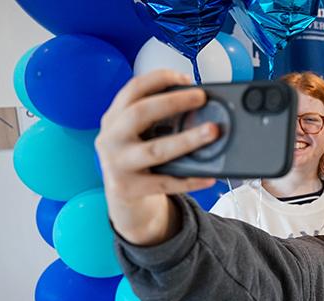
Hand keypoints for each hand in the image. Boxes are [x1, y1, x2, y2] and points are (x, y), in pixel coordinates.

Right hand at [95, 70, 219, 244]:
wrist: (124, 200)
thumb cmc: (139, 160)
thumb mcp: (139, 134)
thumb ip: (158, 119)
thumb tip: (200, 106)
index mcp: (114, 118)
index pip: (133, 89)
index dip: (159, 79)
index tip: (185, 77)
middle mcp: (111, 138)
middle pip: (139, 113)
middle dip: (172, 102)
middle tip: (201, 97)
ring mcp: (117, 164)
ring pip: (155, 150)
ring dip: (186, 139)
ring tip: (212, 132)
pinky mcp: (128, 188)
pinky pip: (165, 183)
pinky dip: (190, 180)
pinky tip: (209, 176)